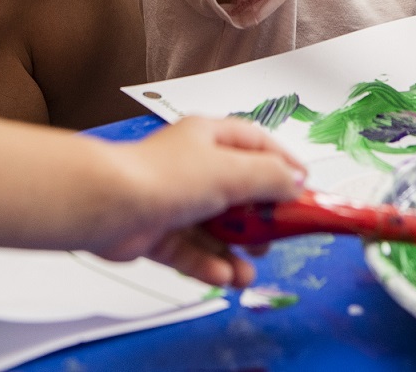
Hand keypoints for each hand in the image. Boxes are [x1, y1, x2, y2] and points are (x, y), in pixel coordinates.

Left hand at [92, 118, 305, 286]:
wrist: (110, 206)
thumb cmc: (165, 177)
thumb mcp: (232, 171)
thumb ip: (270, 178)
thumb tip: (296, 183)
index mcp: (210, 139)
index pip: (256, 145)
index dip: (283, 165)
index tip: (305, 189)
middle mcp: (194, 167)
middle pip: (239, 194)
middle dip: (259, 221)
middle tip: (275, 238)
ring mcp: (176, 202)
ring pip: (216, 230)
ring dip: (234, 254)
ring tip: (246, 273)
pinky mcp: (159, 233)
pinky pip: (192, 252)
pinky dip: (208, 266)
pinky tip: (221, 277)